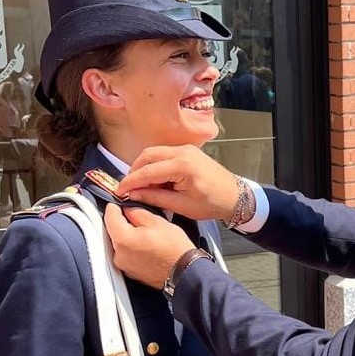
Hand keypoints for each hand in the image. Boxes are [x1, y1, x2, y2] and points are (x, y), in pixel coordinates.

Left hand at [103, 203, 193, 288]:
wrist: (184, 271)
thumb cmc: (174, 247)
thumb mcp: (157, 221)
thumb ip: (136, 212)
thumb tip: (127, 209)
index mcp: (123, 239)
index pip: (109, 216)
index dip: (115, 206)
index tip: (120, 202)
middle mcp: (118, 254)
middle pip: (112, 231)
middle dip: (122, 222)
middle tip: (136, 216)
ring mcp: (124, 266)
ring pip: (119, 243)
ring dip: (127, 235)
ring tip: (144, 232)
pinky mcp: (130, 272)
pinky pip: (126, 254)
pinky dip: (132, 248)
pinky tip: (146, 245)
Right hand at [115, 145, 238, 220]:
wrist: (234, 196)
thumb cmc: (213, 203)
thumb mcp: (182, 206)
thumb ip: (155, 198)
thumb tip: (134, 194)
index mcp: (183, 166)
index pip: (148, 171)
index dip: (131, 182)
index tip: (120, 191)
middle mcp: (183, 152)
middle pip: (147, 155)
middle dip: (135, 172)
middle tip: (130, 189)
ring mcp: (186, 149)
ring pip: (154, 153)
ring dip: (144, 167)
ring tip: (143, 187)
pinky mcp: (187, 151)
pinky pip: (164, 154)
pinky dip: (155, 165)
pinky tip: (155, 181)